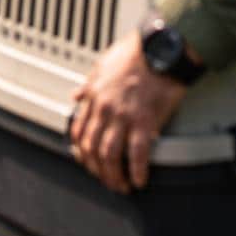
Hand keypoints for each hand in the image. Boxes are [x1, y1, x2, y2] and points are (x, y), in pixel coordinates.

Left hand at [69, 31, 189, 193]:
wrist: (160, 49)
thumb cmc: (135, 54)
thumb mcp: (102, 65)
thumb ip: (88, 84)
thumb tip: (75, 95)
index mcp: (94, 96)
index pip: (79, 131)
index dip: (81, 151)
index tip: (88, 161)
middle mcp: (105, 108)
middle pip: (91, 148)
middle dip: (96, 169)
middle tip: (106, 179)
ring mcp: (124, 116)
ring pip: (109, 155)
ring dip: (113, 176)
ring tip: (121, 186)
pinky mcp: (145, 120)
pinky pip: (137, 153)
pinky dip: (137, 171)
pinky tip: (139, 180)